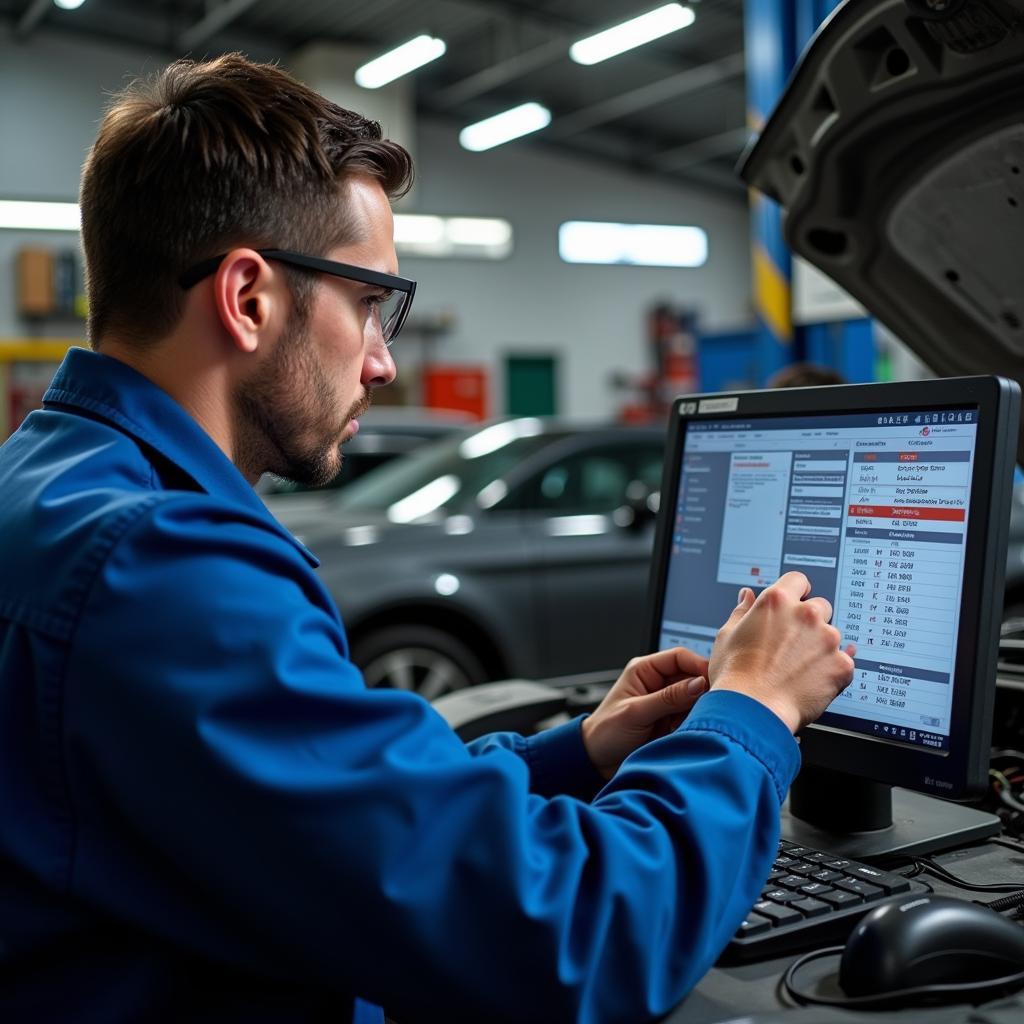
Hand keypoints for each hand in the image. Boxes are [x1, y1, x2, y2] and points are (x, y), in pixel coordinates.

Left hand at [581, 647, 709, 778]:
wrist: (596, 761)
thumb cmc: (605, 732)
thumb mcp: (635, 713)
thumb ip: (668, 698)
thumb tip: (699, 683)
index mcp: (645, 670)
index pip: (679, 657)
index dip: (698, 665)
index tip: (714, 680)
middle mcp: (658, 683)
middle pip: (692, 677)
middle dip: (701, 691)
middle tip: (708, 707)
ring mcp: (666, 702)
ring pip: (695, 698)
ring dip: (697, 710)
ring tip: (692, 723)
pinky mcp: (672, 721)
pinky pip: (692, 717)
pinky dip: (693, 723)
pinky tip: (687, 732)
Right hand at [708, 571, 855, 733]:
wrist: (751, 711)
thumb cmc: (734, 675)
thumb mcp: (727, 636)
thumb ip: (742, 611)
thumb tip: (747, 596)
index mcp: (777, 602)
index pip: (798, 580)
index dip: (796, 591)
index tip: (794, 602)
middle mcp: (806, 614)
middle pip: (820, 606)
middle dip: (810, 621)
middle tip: (792, 645)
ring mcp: (827, 639)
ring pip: (831, 636)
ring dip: (820, 647)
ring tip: (798, 670)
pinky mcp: (841, 665)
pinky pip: (843, 663)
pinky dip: (832, 671)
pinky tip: (812, 681)